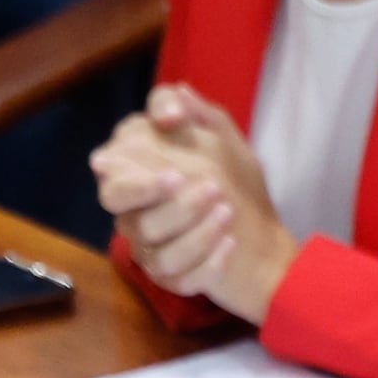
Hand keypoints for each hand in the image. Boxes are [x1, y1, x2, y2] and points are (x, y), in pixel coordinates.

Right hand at [94, 82, 299, 317]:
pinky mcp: (167, 278)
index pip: (112, 157)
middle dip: (149, 189)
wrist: (265, 242)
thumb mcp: (226, 142)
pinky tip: (229, 244)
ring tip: (227, 212)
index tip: (173, 124)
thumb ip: (201, 116)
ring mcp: (146, 246)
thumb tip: (176, 99)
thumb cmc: (236, 185)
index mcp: (138, 172)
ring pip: (149, 240)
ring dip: (191, 226)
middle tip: (202, 182)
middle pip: (114, 198)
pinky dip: (205, 261)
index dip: (132, 144)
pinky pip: (175, 275)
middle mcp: (132, 210)